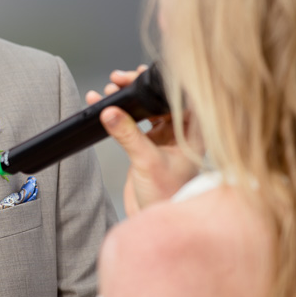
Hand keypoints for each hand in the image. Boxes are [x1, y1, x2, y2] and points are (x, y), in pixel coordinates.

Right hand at [86, 65, 200, 215]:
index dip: (163, 83)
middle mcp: (180, 134)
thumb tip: (110, 111)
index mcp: (192, 135)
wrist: (154, 221)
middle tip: (119, 79)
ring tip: (108, 90)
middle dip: (138, 88)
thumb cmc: (166, 197)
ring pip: (145, 110)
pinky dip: (119, 115)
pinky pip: (133, 124)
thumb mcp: (146, 162)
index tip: (141, 74)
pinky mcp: (147, 147)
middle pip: (160, 100)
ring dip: (127, 100)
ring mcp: (163, 140)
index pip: (181, 98)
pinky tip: (102, 107)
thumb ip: (128, 135)